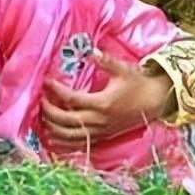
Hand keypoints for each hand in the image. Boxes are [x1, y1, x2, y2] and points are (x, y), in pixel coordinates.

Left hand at [41, 50, 173, 145]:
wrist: (154, 102)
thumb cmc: (138, 84)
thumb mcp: (123, 69)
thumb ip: (105, 60)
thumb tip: (90, 50)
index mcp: (102, 102)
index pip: (72, 99)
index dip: (56, 91)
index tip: (46, 81)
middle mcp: (99, 120)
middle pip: (66, 120)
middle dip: (49, 111)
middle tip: (40, 99)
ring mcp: (100, 131)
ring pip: (69, 136)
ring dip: (52, 128)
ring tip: (42, 117)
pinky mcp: (102, 137)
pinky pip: (78, 144)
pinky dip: (62, 143)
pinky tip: (52, 137)